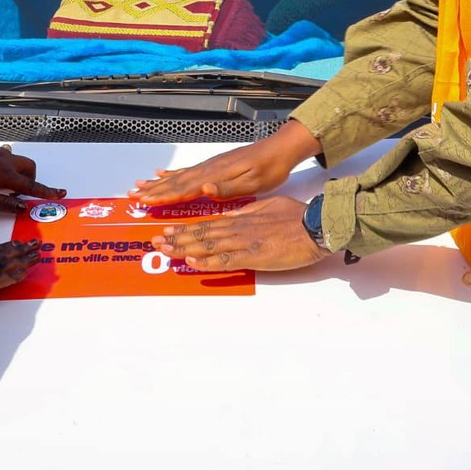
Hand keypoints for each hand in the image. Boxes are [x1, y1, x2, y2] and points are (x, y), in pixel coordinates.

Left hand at [0, 142, 64, 213]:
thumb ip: (3, 204)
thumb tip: (23, 207)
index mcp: (3, 174)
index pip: (30, 185)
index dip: (46, 191)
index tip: (60, 193)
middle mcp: (2, 159)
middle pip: (29, 167)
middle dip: (31, 180)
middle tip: (18, 194)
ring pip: (16, 160)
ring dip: (17, 173)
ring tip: (1, 187)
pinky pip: (3, 156)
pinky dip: (4, 167)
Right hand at [132, 119, 319, 204]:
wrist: (280, 149)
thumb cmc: (270, 169)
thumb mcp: (254, 182)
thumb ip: (228, 187)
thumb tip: (204, 189)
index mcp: (216, 176)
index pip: (185, 188)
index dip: (164, 196)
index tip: (145, 201)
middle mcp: (209, 169)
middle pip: (176, 181)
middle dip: (154, 189)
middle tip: (133, 195)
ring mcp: (211, 166)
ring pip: (179, 176)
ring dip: (159, 182)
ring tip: (141, 185)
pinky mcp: (216, 165)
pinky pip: (189, 170)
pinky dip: (173, 174)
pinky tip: (164, 173)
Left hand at [151, 195, 324, 272]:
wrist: (314, 225)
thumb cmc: (296, 216)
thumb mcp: (267, 206)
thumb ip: (247, 212)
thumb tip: (231, 215)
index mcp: (241, 217)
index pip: (207, 223)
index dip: (185, 228)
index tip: (168, 230)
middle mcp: (237, 229)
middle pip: (201, 234)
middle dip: (176, 238)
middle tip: (156, 242)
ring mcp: (243, 243)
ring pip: (208, 246)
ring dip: (184, 249)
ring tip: (166, 251)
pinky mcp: (253, 256)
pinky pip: (225, 261)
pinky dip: (207, 262)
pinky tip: (192, 263)